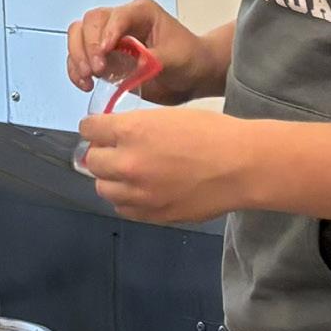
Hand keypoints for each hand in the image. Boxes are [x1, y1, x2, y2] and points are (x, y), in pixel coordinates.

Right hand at [65, 0, 214, 102]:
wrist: (194, 74)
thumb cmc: (190, 59)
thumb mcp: (175, 59)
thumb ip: (151, 61)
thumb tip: (129, 68)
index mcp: (141, 12)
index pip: (115, 17)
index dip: (105, 35)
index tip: (103, 56)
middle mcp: (122, 20)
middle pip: (90, 22)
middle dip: (87, 46)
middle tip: (95, 70)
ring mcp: (110, 37)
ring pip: (79, 35)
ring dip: (77, 57)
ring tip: (87, 78)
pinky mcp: (105, 56)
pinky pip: (80, 56)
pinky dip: (76, 69)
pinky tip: (85, 84)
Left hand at [77, 106, 262, 223]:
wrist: (241, 166)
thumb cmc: (210, 132)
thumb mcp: (167, 116)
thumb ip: (135, 127)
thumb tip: (115, 135)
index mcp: (131, 131)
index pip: (89, 129)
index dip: (94, 127)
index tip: (100, 129)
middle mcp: (128, 163)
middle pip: (92, 161)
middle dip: (101, 153)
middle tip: (116, 150)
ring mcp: (139, 194)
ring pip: (103, 188)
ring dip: (111, 178)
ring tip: (128, 172)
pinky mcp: (152, 215)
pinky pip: (122, 208)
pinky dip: (126, 198)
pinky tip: (141, 190)